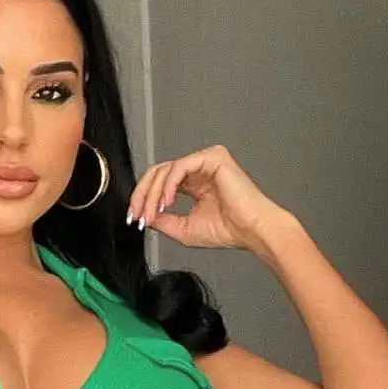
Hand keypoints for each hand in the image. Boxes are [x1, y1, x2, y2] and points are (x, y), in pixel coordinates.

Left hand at [126, 144, 288, 253]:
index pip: (160, 183)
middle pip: (158, 173)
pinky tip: (166, 201)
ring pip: (166, 170)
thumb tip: (144, 215)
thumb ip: (162, 220)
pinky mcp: (212, 157)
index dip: (142, 199)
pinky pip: (180, 166)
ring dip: (153, 193)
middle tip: (137, 215)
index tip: (134, 218)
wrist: (252, 231)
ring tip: (152, 212)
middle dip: (142, 195)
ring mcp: (205, 161)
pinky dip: (168, 185)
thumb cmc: (229, 230)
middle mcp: (198, 170)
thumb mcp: (184, 229)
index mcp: (193, 184)